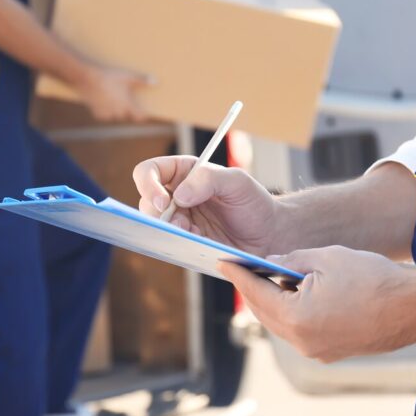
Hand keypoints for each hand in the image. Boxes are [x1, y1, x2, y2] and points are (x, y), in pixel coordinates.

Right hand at [74, 66, 150, 121]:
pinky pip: (105, 115)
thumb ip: (142, 80)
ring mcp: (107, 114)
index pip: (139, 117)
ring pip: (115, 116)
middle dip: (128, 110)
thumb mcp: (127, 76)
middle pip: (127, 116)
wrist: (87, 78)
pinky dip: (106, 110)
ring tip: (114, 99)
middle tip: (126, 99)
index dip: (143, 115)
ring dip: (116, 111)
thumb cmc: (109, 76)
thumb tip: (156, 82)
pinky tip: (104, 101)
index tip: (145, 112)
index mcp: (127, 105)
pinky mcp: (97, 113)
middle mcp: (117, 112)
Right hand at [133, 156, 279, 255]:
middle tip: (180, 223)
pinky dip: (180, 244)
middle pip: (146, 202)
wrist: (269, 234)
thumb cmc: (254, 202)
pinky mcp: (186, 241)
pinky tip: (200, 242)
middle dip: (158, 214)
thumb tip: (179, 196)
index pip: (150, 171)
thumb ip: (208, 180)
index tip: (163, 201)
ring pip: (155, 225)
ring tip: (194, 233)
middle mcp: (177, 195)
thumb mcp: (237, 182)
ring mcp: (180, 220)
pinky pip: (170, 244)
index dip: (148, 184)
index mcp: (185, 173)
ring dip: (170, 231)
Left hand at [218, 246, 415, 361]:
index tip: (223, 262)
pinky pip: (300, 331)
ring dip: (272, 302)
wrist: (414, 307)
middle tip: (241, 269)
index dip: (238, 275)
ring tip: (266, 279)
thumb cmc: (373, 278)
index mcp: (297, 317)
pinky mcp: (331, 352)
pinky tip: (294, 295)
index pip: (256, 293)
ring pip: (282, 324)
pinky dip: (292, 313)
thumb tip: (268, 263)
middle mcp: (302, 341)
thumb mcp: (326, 258)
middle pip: (265, 312)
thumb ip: (290, 261)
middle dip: (252, 289)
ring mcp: (317, 351)